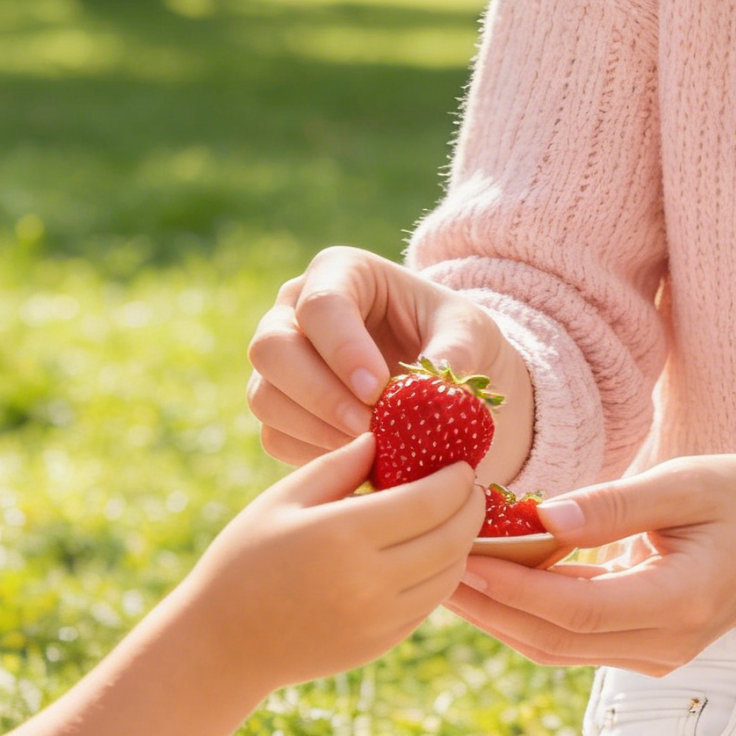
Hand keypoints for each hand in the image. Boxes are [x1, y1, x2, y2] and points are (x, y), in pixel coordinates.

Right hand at [179, 433, 484, 694]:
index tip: (461, 463)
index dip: (456, 479)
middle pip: (453, 537)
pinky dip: (443, 573)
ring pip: (451, 573)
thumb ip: (338, 465)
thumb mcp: (283, 500)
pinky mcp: (383, 642)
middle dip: (472, 506)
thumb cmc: (246, 559)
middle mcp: (370, 581)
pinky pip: (431, 602)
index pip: (431, 501)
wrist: (224, 644)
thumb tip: (383, 436)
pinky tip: (434, 551)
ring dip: (464, 541)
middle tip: (470, 487)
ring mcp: (380, 618)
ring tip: (457, 516)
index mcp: (344, 535)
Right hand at [247, 246, 532, 483]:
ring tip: (371, 449)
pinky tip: (358, 462)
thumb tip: (429, 387)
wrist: (449, 382)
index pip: (321, 304)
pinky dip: (313, 455)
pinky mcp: (280, 409)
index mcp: (341, 273)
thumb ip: (455, 351)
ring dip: (315, 430)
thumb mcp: (471, 334)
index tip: (379, 390)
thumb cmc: (457, 341)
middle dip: (320, 395)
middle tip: (369, 428)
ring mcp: (281, 362)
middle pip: (271, 348)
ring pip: (264, 396)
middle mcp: (295, 310)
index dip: (344, 350)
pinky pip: (275, 436)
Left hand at [444, 454, 735, 676]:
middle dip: (487, 607)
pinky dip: (528, 613)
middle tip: (426, 564)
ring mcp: (657, 655)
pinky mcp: (646, 650)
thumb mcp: (691, 482)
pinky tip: (493, 580)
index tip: (459, 555)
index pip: (577, 607)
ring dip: (498, 616)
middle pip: (553, 639)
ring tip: (443, 572)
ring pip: (556, 648)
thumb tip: (543, 518)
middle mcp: (667, 643)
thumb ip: (618, 504)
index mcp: (683, 601)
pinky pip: (573, 640)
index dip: (513, 588)